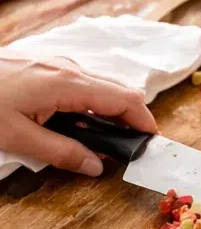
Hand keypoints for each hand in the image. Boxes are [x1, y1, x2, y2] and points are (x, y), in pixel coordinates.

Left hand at [0, 53, 155, 175]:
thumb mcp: (18, 139)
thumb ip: (61, 152)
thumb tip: (96, 166)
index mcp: (68, 83)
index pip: (124, 99)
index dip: (144, 121)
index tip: (152, 144)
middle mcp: (69, 67)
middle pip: (118, 89)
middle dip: (129, 118)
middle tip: (128, 149)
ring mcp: (58, 63)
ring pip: (100, 85)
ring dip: (108, 111)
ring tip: (101, 141)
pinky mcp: (47, 65)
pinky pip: (82, 82)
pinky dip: (91, 102)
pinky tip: (75, 123)